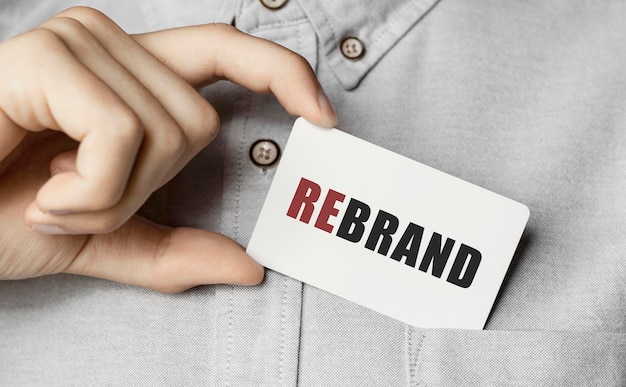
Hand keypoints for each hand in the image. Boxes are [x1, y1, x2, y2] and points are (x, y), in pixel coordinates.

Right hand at [0, 7, 337, 291]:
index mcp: (128, 77)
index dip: (281, 75)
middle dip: (142, 187)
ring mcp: (78, 43)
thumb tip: (247, 266)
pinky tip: (43, 187)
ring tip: (54, 194)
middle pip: (197, 123)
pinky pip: (120, 135)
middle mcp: (108, 44)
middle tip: (78, 198)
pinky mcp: (46, 58)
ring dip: (111, 193)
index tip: (321, 116)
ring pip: (165, 132)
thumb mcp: (101, 238)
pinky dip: (90, 187)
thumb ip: (172, 250)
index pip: (225, 50)